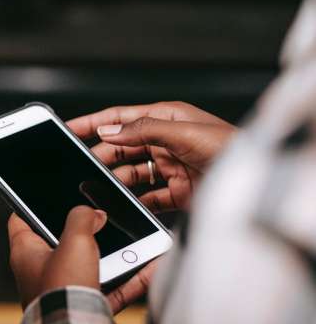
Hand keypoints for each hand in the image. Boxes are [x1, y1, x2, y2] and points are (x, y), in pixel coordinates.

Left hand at [8, 207, 152, 312]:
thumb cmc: (63, 288)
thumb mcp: (74, 240)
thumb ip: (82, 218)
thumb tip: (93, 214)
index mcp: (25, 253)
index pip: (20, 220)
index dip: (29, 204)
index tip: (42, 195)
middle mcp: (38, 272)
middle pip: (59, 242)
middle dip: (82, 230)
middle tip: (100, 216)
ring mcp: (62, 291)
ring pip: (89, 265)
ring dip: (112, 254)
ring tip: (134, 239)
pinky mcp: (83, 307)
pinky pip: (110, 288)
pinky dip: (129, 279)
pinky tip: (151, 267)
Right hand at [67, 101, 235, 212]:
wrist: (253, 183)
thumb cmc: (230, 148)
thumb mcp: (183, 132)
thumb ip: (143, 130)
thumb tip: (110, 131)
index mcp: (166, 118)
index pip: (121, 118)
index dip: (94, 122)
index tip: (69, 128)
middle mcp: (165, 141)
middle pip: (122, 147)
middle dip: (101, 156)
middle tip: (83, 167)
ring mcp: (169, 167)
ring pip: (131, 173)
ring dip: (116, 180)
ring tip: (100, 188)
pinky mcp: (176, 191)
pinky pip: (147, 197)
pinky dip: (134, 202)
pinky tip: (124, 205)